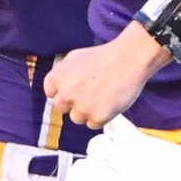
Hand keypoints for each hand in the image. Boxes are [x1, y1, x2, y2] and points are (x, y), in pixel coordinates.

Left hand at [44, 23, 169, 129]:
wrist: (129, 59)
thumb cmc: (105, 56)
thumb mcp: (75, 57)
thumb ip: (63, 74)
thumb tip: (60, 87)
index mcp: (56, 78)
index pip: (51, 93)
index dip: (65, 91)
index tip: (77, 88)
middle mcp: (65, 95)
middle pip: (62, 108)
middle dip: (74, 103)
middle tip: (92, 94)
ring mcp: (81, 108)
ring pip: (78, 118)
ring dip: (88, 111)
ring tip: (103, 97)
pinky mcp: (97, 117)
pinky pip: (94, 124)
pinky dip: (102, 117)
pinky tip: (110, 103)